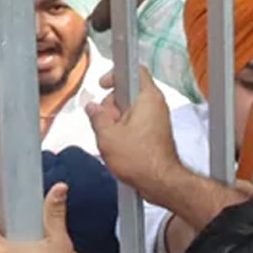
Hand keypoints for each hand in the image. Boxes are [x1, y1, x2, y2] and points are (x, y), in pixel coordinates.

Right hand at [86, 66, 181, 204]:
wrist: (159, 183)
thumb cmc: (141, 161)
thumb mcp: (107, 135)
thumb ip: (97, 117)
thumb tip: (92, 109)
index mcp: (148, 98)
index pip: (134, 70)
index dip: (115, 74)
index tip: (103, 84)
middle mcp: (156, 105)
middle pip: (126, 93)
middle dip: (111, 106)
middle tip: (107, 123)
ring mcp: (157, 120)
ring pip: (129, 110)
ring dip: (116, 122)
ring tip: (113, 139)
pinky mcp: (155, 133)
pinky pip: (135, 124)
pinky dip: (124, 131)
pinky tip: (119, 146)